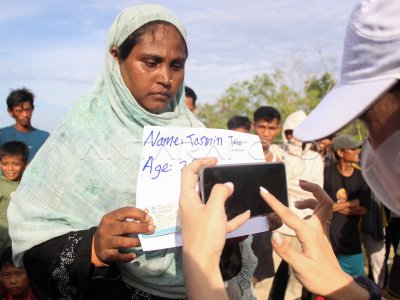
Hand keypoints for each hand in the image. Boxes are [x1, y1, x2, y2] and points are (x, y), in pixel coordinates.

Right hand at [93, 206, 154, 263]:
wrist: (96, 246)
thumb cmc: (112, 231)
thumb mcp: (117, 222)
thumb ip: (131, 220)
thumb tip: (149, 221)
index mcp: (109, 218)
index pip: (124, 212)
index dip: (137, 214)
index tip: (148, 218)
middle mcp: (105, 229)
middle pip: (124, 227)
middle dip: (140, 227)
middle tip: (152, 228)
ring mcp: (104, 242)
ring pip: (122, 242)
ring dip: (135, 241)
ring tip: (144, 242)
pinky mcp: (106, 254)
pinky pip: (118, 256)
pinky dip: (126, 257)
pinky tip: (134, 255)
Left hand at [179, 158, 249, 299]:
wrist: (202, 262)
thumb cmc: (205, 233)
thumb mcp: (214, 209)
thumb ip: (221, 192)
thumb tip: (227, 185)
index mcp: (188, 197)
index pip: (188, 172)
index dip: (200, 162)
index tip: (215, 161)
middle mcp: (191, 205)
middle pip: (198, 185)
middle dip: (211, 178)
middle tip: (224, 172)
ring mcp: (199, 218)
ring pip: (210, 202)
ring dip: (223, 196)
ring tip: (235, 190)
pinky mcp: (207, 229)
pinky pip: (220, 218)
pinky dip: (231, 216)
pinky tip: (246, 214)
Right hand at [260, 180, 354, 296]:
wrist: (336, 286)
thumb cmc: (318, 277)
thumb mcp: (300, 267)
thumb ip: (286, 250)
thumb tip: (273, 234)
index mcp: (310, 234)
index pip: (289, 214)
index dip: (274, 202)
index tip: (263, 191)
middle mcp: (318, 228)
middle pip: (324, 201)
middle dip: (313, 188)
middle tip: (300, 182)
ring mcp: (322, 231)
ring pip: (325, 206)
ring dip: (313, 197)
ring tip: (297, 202)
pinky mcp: (323, 235)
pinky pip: (322, 215)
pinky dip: (313, 208)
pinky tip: (302, 215)